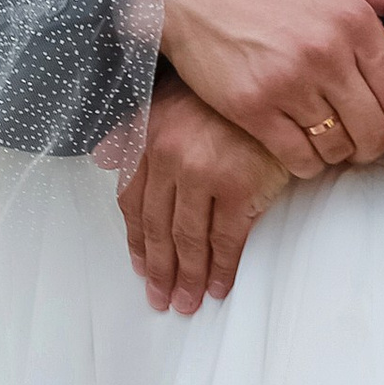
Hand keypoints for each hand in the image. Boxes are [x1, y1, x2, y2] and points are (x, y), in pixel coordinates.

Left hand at [120, 83, 292, 313]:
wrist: (277, 82)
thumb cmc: (224, 94)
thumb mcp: (169, 97)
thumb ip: (134, 129)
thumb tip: (105, 159)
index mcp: (149, 135)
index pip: (131, 200)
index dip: (136, 240)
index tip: (141, 267)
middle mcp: (170, 155)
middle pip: (157, 227)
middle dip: (159, 269)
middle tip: (161, 298)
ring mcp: (204, 173)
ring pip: (188, 239)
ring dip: (187, 277)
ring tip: (187, 302)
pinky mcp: (241, 187)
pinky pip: (226, 240)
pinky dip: (222, 268)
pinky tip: (219, 286)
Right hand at [158, 0, 383, 180]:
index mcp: (355, 21)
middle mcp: (326, 54)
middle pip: (374, 132)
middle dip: (373, 146)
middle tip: (360, 140)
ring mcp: (288, 83)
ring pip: (337, 149)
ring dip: (338, 154)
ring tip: (325, 136)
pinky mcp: (252, 107)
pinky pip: (297, 157)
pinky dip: (305, 162)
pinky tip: (298, 145)